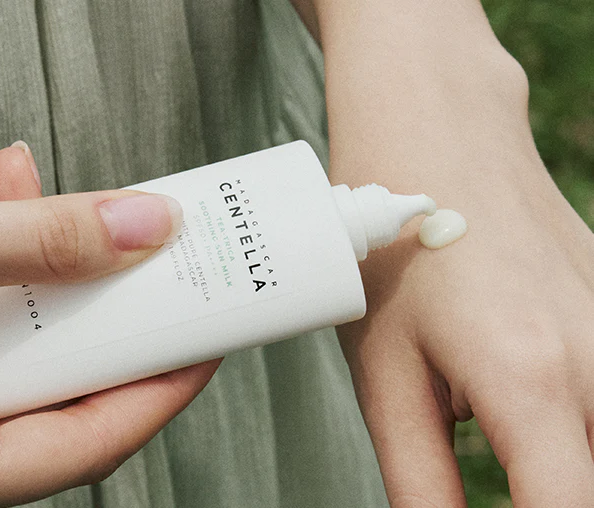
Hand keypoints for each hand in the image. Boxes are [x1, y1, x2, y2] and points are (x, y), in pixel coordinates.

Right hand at [0, 141, 219, 506]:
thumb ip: (30, 243)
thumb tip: (140, 227)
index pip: (93, 440)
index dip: (163, 384)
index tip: (206, 338)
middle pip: (53, 374)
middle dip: (85, 283)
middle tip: (130, 243)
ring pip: (0, 332)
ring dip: (17, 248)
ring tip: (29, 186)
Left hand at [306, 0, 593, 503]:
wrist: (436, 140)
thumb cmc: (395, 252)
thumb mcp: (387, 373)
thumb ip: (420, 474)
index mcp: (531, 379)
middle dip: (551, 489)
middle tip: (487, 454)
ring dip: (565, 451)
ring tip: (483, 406)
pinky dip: (571, 407)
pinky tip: (517, 369)